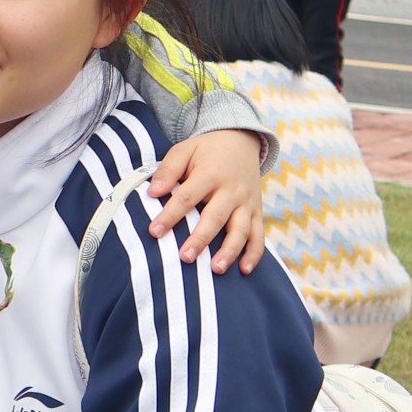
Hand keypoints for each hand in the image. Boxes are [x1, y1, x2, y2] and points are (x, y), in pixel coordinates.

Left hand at [146, 128, 266, 273]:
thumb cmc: (205, 151)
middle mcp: (232, 189)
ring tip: (215, 269)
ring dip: (230, 250)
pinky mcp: (257, 211)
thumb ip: (168, 170)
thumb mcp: (184, 150)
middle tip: (185, 257)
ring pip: (241, 229)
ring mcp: (247, 202)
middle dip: (201, 238)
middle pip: (216, 217)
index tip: (154, 231)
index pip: (188, 197)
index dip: (171, 215)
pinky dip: (255, 253)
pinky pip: (259, 234)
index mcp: (211, 173)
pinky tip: (244, 270)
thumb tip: (152, 192)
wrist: (240, 141)